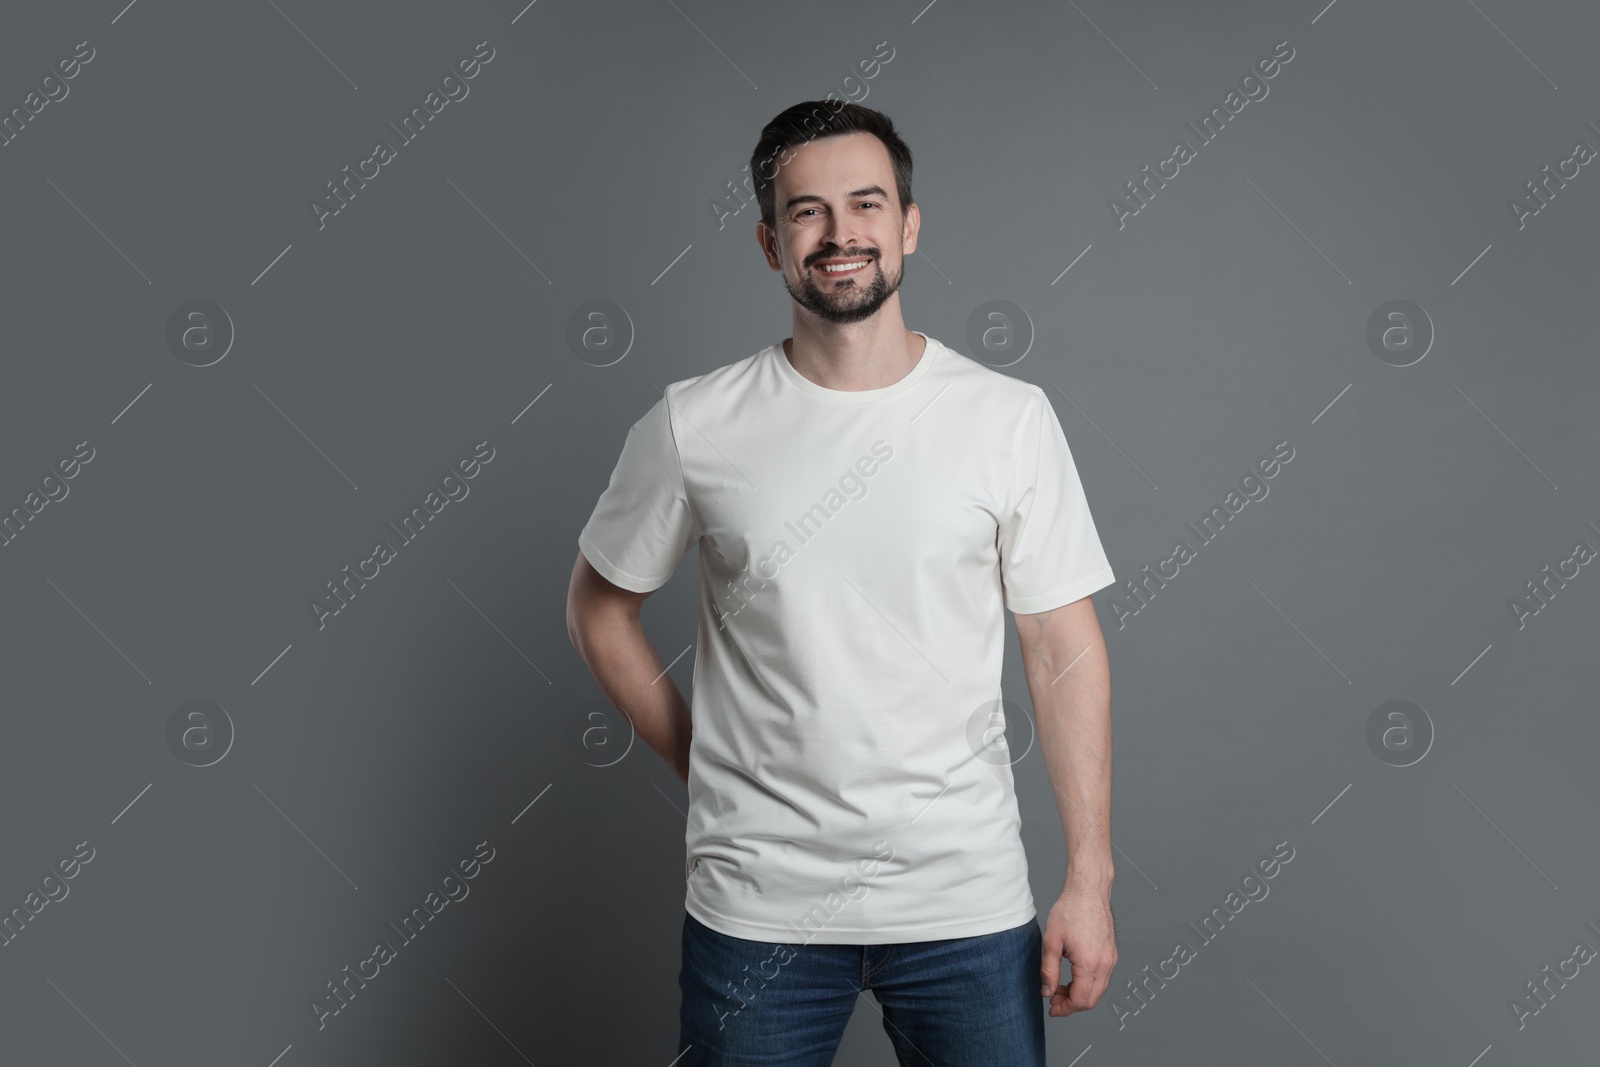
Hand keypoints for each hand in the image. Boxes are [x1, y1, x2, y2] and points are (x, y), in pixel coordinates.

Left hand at [1040, 882, 1115, 1017]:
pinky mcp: (1112, 954)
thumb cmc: (1070, 910)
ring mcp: (1111, 959)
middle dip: (1072, 1004)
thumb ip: (1048, 970)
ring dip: (1080, 994)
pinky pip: (1103, 979)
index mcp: (1089, 963)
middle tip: (1054, 997)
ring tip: (1061, 986)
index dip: (1064, 1008)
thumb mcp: (1051, 941)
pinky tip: (1073, 976)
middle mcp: (1105, 964)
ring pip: (1099, 991)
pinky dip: (1088, 984)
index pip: (1080, 1000)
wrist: (1088, 890)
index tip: (1052, 1007)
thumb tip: (1047, 991)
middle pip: (1092, 1000)